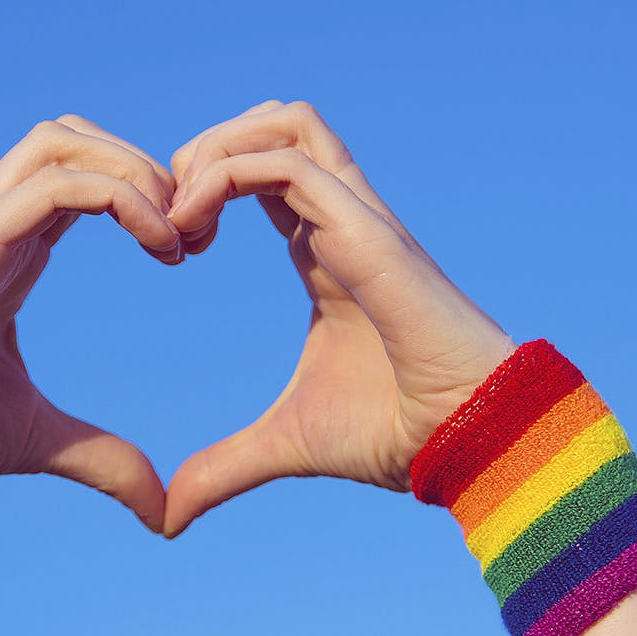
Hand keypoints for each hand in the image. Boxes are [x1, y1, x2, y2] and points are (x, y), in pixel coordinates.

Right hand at [0, 116, 180, 531]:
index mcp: (8, 256)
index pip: (77, 182)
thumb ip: (103, 459)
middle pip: (71, 140)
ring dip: (135, 172)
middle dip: (146, 167)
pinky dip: (118, 198)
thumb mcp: (40, 441)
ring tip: (176, 237)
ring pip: (60, 144)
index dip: (142, 197)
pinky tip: (159, 247)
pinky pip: (52, 188)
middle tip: (192, 233)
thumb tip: (161, 510)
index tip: (187, 251)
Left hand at [163, 100, 516, 536]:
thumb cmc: (395, 436)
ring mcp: (361, 220)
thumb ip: (223, 467)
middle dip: (205, 150)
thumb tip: (167, 514)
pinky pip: (288, 163)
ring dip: (215, 150)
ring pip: (285, 121)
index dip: (207, 189)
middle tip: (168, 217)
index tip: (170, 247)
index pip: (264, 175)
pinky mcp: (369, 232)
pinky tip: (194, 234)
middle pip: (273, 125)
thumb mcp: (283, 445)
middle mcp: (344, 223)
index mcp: (326, 254)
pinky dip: (227, 176)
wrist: (469, 444)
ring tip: (180, 216)